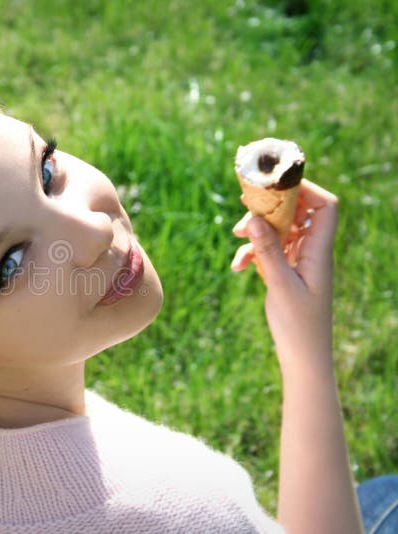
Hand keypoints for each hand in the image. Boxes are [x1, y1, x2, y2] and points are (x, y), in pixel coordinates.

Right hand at [230, 179, 338, 373]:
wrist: (303, 357)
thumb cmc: (298, 326)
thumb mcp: (280, 286)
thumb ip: (268, 251)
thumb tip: (254, 218)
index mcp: (319, 252)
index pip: (325, 206)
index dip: (305, 189)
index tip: (275, 185)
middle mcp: (312, 252)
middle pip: (297, 213)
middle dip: (270, 207)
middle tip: (245, 206)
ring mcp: (299, 261)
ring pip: (278, 231)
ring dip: (256, 230)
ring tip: (236, 236)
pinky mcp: (287, 272)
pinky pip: (269, 251)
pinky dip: (252, 253)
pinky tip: (237, 267)